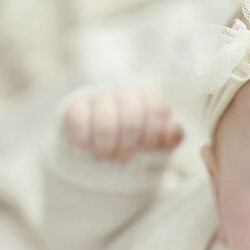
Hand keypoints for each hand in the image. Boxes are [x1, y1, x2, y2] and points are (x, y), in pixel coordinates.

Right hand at [63, 84, 183, 160]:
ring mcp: (100, 96)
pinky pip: (78, 122)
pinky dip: (84, 141)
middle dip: (129, 145)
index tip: (146, 148)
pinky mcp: (75, 106)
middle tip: (123, 159)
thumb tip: (174, 133)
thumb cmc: (137, 139)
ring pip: (106, 122)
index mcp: (150, 96)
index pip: (157, 109)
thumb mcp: (158, 139)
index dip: (153, 134)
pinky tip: (88, 148)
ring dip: (107, 146)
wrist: (102, 138)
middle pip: (132, 118)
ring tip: (106, 156)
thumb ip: (170, 136)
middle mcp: (125, 91)